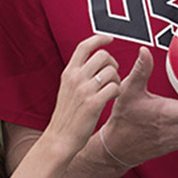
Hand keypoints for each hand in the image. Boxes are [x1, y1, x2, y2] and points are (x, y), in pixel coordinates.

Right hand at [45, 35, 120, 155]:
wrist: (59, 138)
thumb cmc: (67, 114)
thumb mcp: (67, 88)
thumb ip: (78, 73)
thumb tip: (95, 59)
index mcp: (68, 72)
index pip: (84, 46)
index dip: (99, 39)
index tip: (109, 39)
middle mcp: (75, 78)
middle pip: (103, 55)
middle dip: (112, 62)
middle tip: (113, 74)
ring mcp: (84, 90)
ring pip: (111, 71)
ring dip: (117, 79)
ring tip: (113, 88)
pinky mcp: (93, 103)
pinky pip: (115, 88)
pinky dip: (118, 91)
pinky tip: (113, 97)